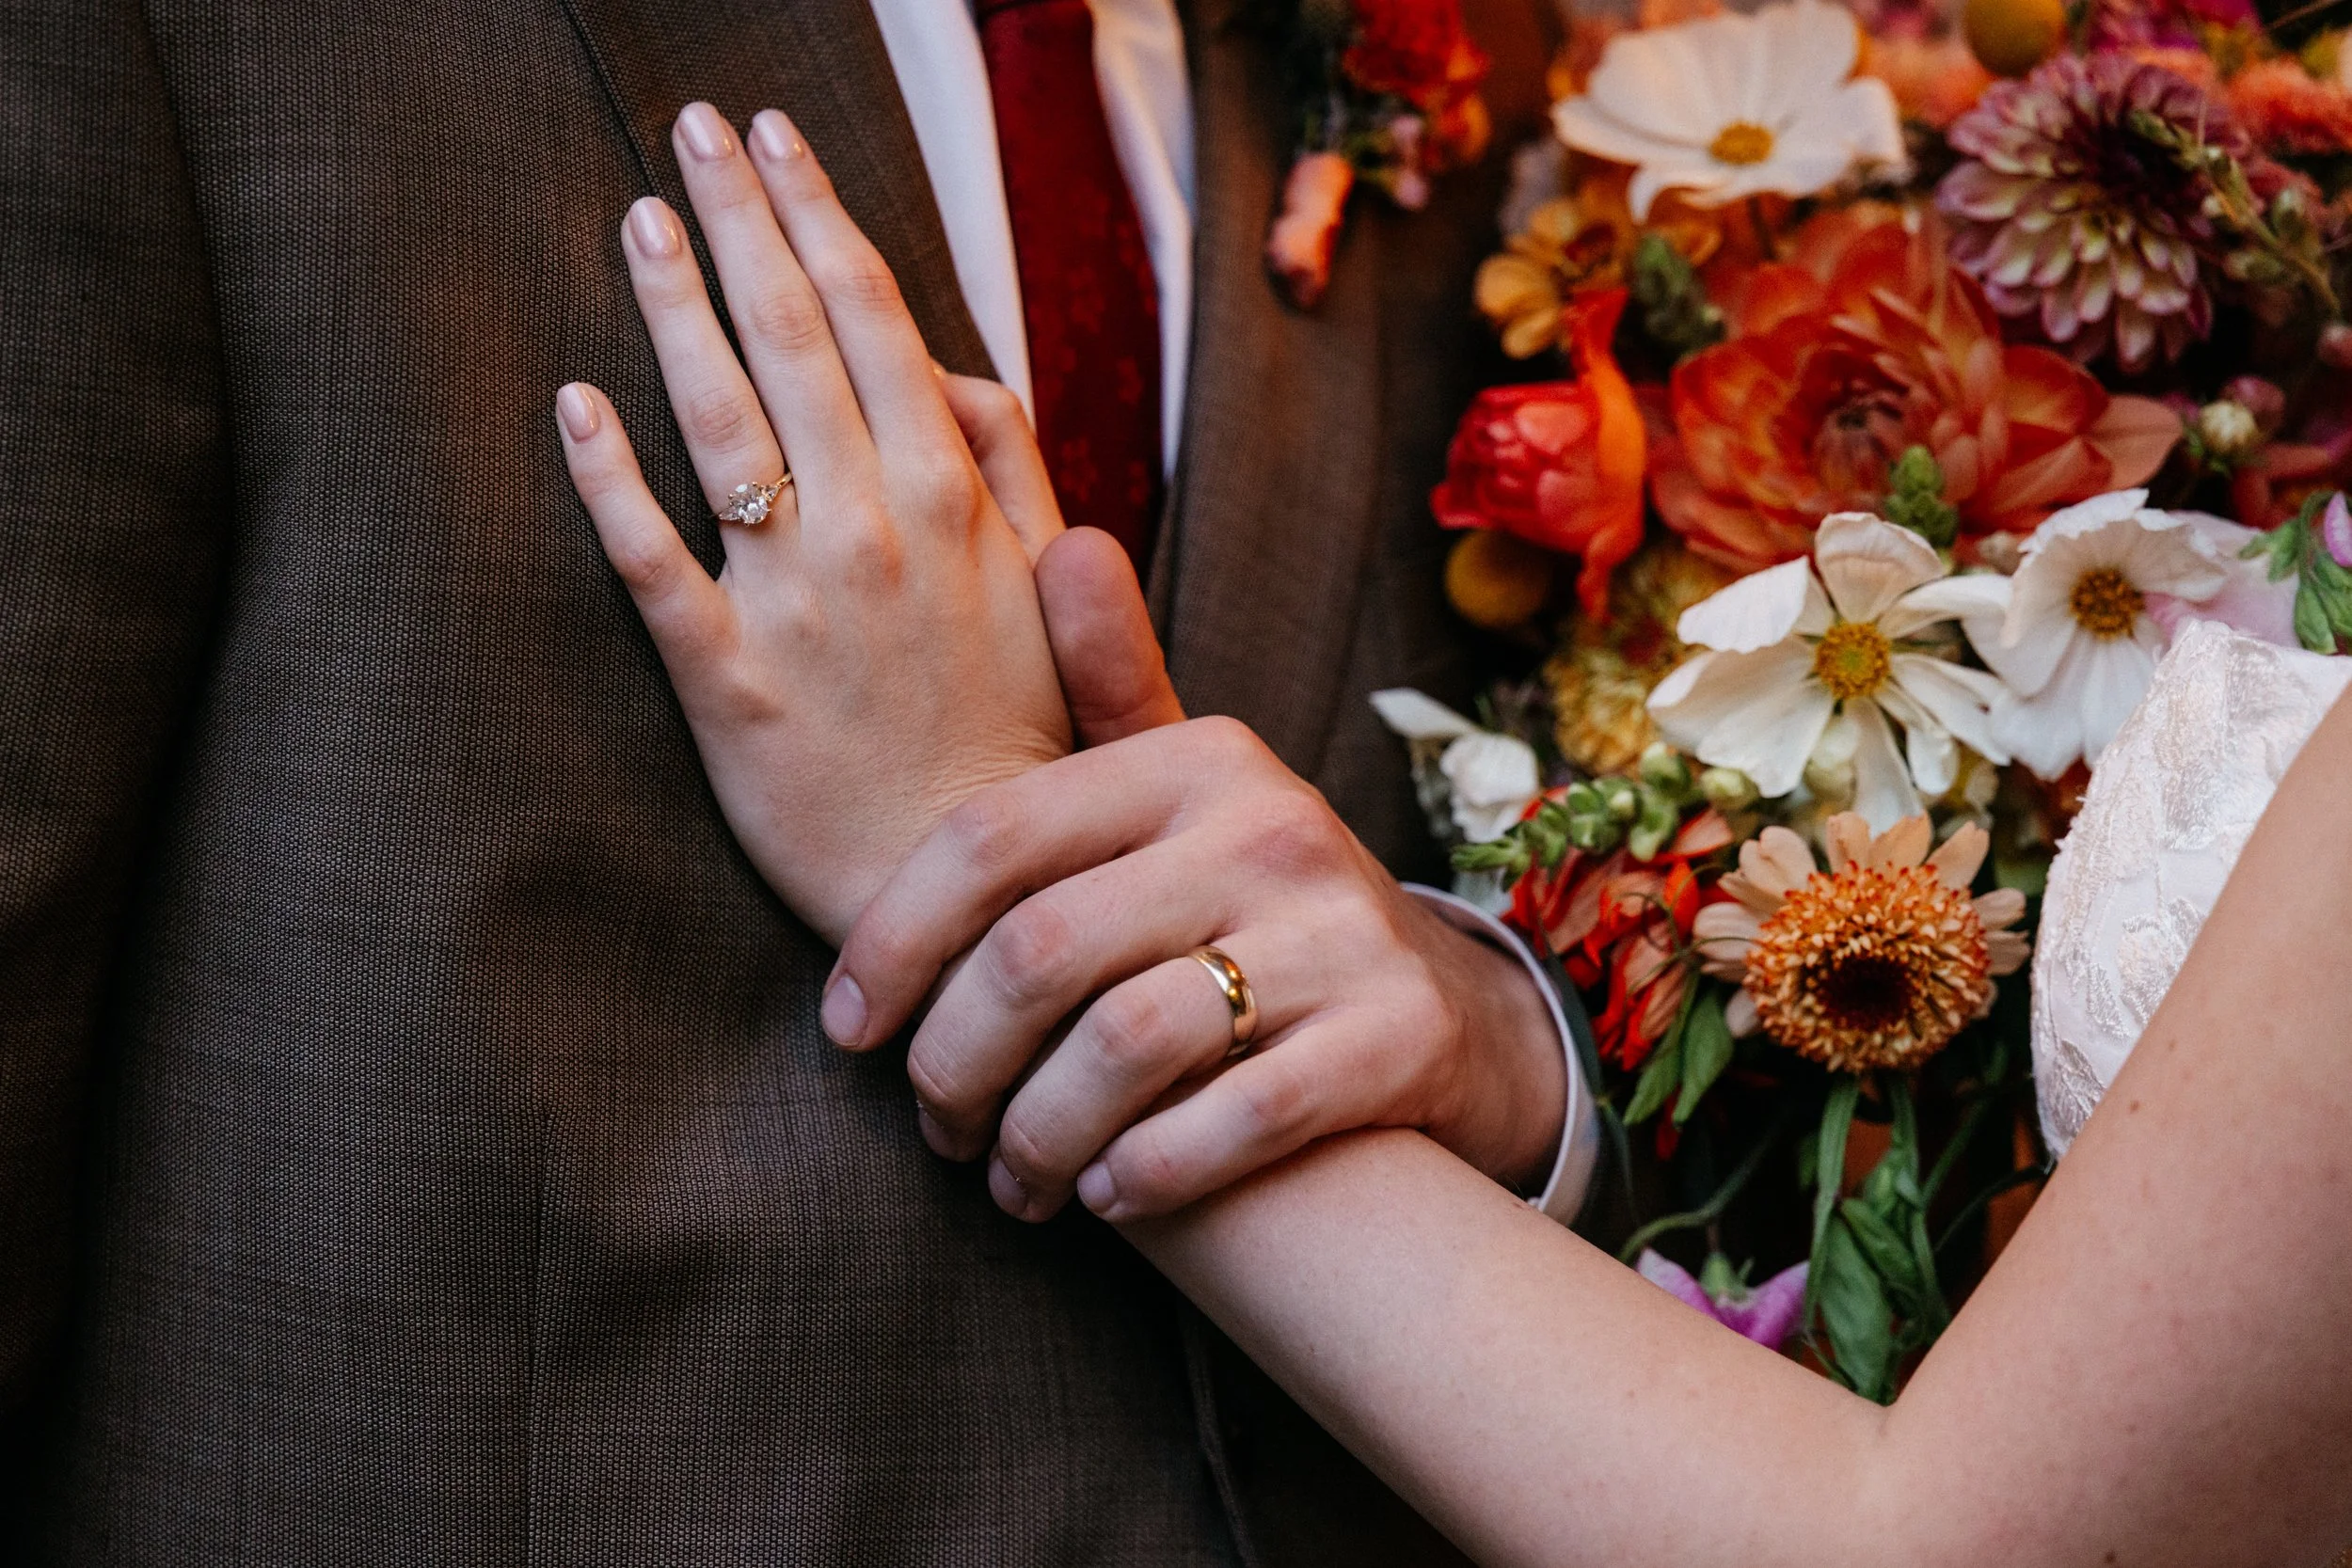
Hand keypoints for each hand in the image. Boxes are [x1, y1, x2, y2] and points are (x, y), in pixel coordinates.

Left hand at [557, 102, 1070, 944]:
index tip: (774, 137)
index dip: (815, 213)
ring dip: (674, 305)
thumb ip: (1014, 468)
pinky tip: (575, 401)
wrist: (971, 890)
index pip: (871, 315)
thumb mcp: (1056, 590)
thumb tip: (954, 365)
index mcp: (953, 495)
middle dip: (738, 217)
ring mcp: (793, 601)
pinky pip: (653, 562)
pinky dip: (609, 476)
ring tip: (640, 220)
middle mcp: (872, 526)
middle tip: (693, 130)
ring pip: (719, 423)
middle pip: (788, 338)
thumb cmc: (1022, 736)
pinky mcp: (726, 682)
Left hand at [825, 590, 1569, 1221]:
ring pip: (1124, 1047)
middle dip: (955, 1065)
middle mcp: (1269, 826)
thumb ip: (1106, 693)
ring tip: (1011, 1181)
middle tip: (937, 1129)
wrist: (1441, 1011)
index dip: (891, 941)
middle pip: (1040, 954)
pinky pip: (1234, 1121)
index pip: (989, 839)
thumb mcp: (1187, 792)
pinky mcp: (1393, 1039)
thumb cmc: (1257, 904)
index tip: (848, 1029)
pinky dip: (1146, 1175)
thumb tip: (1060, 538)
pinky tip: (1106, 1197)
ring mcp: (1340, 932)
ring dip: (1037, 1137)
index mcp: (1194, 758)